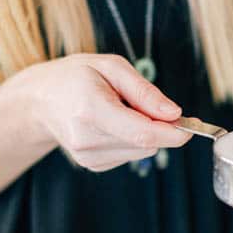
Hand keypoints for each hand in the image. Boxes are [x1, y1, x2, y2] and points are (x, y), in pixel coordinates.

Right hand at [26, 53, 189, 171]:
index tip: (192, 125)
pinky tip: (111, 124)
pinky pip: (130, 155)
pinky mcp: (92, 165)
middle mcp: (86, 138)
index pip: (142, 133)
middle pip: (146, 144)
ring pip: (142, 151)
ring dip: (142, 132)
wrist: (40, 100)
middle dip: (158, 125)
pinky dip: (130, 140)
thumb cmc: (75, 77)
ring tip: (117, 110)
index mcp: (90, 109)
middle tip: (140, 101)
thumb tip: (174, 114)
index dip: (173, 133)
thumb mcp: (111, 66)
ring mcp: (87, 157)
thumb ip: (144, 91)